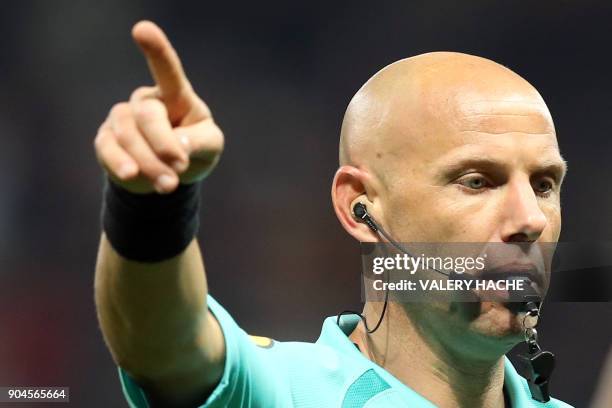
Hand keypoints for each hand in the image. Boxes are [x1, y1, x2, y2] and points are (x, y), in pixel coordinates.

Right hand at [94, 21, 223, 193]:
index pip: (167, 71)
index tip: (142, 29)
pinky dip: (120, 163)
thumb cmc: (194, 150)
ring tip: (168, 186)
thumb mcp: (210, 146)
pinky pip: (107, 148)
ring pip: (127, 135)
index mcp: (176, 96)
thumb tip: (177, 146)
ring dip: (148, 163)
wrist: (169, 177)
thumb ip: (200, 142)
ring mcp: (123, 119)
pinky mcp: (107, 140)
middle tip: (179, 172)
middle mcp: (146, 102)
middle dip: (164, 146)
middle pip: (148, 115)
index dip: (156, 50)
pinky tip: (132, 176)